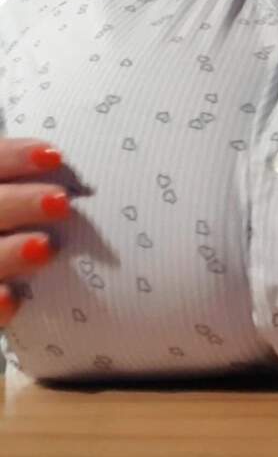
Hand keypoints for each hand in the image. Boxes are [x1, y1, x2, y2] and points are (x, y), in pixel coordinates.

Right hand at [0, 138, 69, 325]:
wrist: (9, 281)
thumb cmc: (32, 226)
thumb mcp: (33, 205)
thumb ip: (46, 190)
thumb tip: (90, 173)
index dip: (14, 157)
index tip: (54, 156)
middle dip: (19, 203)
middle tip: (60, 202)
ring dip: (8, 253)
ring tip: (44, 247)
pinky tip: (12, 300)